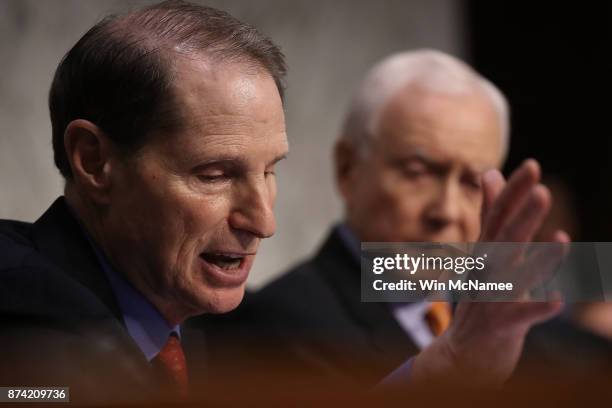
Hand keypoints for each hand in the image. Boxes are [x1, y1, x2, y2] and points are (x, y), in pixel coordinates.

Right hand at [410, 159, 569, 386]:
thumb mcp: (485, 250)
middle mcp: (487, 270)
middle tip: (542, 190)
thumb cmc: (481, 296)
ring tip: (562, 240)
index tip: (532, 165)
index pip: (498, 216)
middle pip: (505, 240)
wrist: (463, 351)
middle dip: (523, 215)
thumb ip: (490, 213)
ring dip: (538, 259)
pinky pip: (521, 317)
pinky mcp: (501, 326)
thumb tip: (489, 172)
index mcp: (487, 250)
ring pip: (515, 277)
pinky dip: (537, 308)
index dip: (514, 192)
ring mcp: (492, 297)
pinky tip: (557, 299)